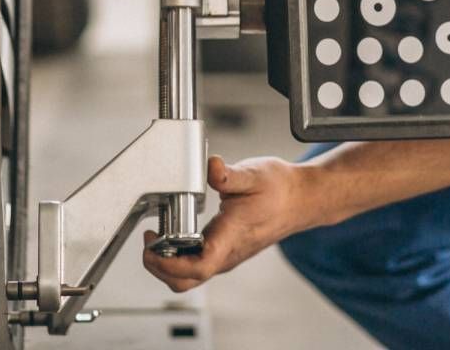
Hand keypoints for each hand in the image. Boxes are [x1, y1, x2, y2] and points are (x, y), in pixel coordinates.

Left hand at [142, 155, 315, 292]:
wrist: (300, 200)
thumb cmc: (280, 190)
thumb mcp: (253, 174)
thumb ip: (228, 174)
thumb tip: (211, 167)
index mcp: (231, 237)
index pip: (197, 267)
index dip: (168, 263)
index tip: (151, 246)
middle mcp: (227, 254)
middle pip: (186, 282)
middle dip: (159, 268)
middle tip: (148, 241)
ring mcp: (226, 256)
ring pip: (189, 277)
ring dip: (167, 263)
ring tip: (157, 235)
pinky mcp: (225, 251)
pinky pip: (196, 266)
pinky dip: (178, 256)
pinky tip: (174, 233)